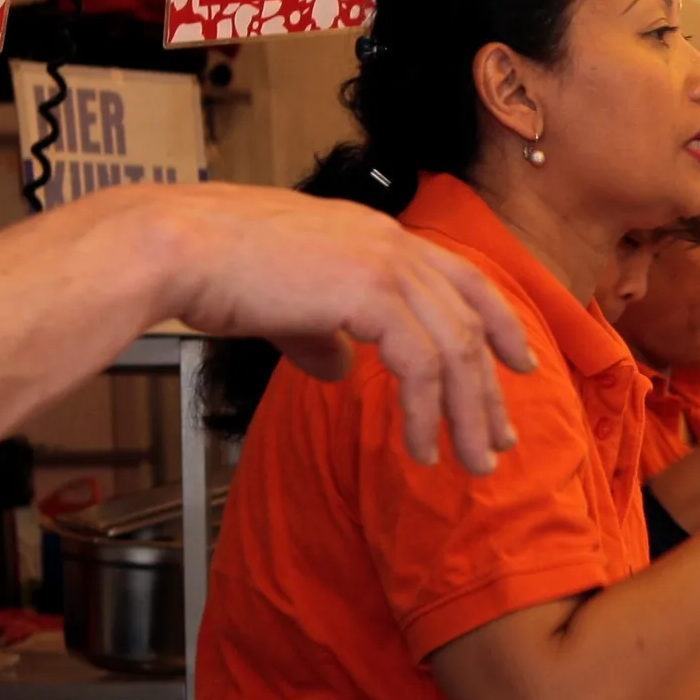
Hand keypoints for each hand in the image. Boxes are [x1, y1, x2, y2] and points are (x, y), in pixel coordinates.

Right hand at [137, 182, 535, 474]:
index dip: (498, 323)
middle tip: (501, 440)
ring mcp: (385, 265)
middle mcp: (392, 244)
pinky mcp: (369, 293)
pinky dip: (426, 414)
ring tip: (471, 463)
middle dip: (490, 389)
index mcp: (378, 236)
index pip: (462, 278)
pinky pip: (421, 366)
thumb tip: (338, 367)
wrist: (177, 248)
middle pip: (469, 322)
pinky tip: (419, 449)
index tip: (522, 363)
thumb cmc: (214, 269)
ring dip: (467, 415)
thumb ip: (321, 332)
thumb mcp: (285, 303)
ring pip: (455, 350)